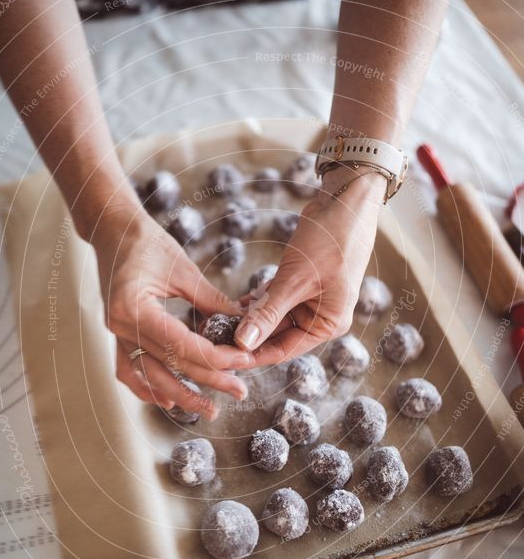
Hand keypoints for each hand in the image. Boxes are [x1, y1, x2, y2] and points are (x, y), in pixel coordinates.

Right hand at [91, 204, 253, 418]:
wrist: (112, 231)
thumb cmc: (147, 243)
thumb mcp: (183, 269)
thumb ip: (211, 301)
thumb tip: (243, 325)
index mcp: (133, 308)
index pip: (181, 346)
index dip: (216, 358)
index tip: (243, 361)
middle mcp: (119, 327)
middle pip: (169, 365)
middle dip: (208, 380)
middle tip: (240, 391)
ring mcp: (114, 334)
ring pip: (149, 376)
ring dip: (180, 395)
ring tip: (209, 409)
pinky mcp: (116, 335)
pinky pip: (129, 370)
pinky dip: (147, 388)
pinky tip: (166, 400)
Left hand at [234, 170, 385, 363]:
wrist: (345, 200)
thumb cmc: (331, 240)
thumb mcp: (296, 280)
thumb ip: (268, 312)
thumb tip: (243, 342)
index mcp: (328, 324)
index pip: (284, 350)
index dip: (253, 354)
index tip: (222, 358)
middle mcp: (320, 317)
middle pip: (276, 336)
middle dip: (247, 336)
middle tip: (213, 338)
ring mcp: (310, 300)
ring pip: (272, 318)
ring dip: (249, 319)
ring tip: (216, 323)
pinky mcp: (300, 283)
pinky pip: (274, 299)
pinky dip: (256, 301)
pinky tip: (232, 306)